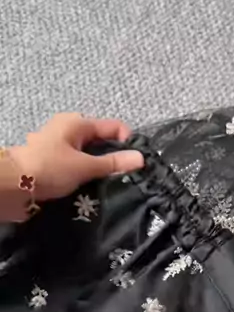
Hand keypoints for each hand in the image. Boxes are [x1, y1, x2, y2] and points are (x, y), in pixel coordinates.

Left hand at [8, 113, 144, 202]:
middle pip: (101, 142)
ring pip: (89, 155)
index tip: (136, 163)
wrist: (14, 186)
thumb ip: (114, 164)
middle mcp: (69, 130)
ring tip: (113, 185)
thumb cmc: (49, 169)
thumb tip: (141, 158)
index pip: (113, 126)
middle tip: (127, 177)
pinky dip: (87, 175)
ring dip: (100, 169)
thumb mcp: (85, 166)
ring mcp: (60, 146)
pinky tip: (93, 188)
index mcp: (77, 123)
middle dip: (115, 158)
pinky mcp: (54, 162)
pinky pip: (78, 165)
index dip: (128, 142)